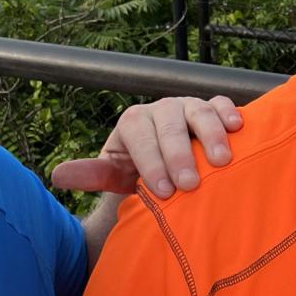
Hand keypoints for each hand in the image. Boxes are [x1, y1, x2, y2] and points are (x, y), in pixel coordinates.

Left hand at [51, 95, 242, 197]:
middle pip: (170, 125)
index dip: (150, 163)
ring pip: (199, 111)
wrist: (166, 165)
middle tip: (189, 185)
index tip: (161, 192)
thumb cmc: (140, 173)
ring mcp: (188, 105)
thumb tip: (56, 176)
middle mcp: (161, 109)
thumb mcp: (116, 175)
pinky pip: (222, 103)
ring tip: (221, 162)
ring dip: (210, 135)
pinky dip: (230, 113)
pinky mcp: (213, 107)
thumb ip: (92, 175)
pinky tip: (238, 129)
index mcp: (133, 122)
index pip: (139, 136)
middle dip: (180, 156)